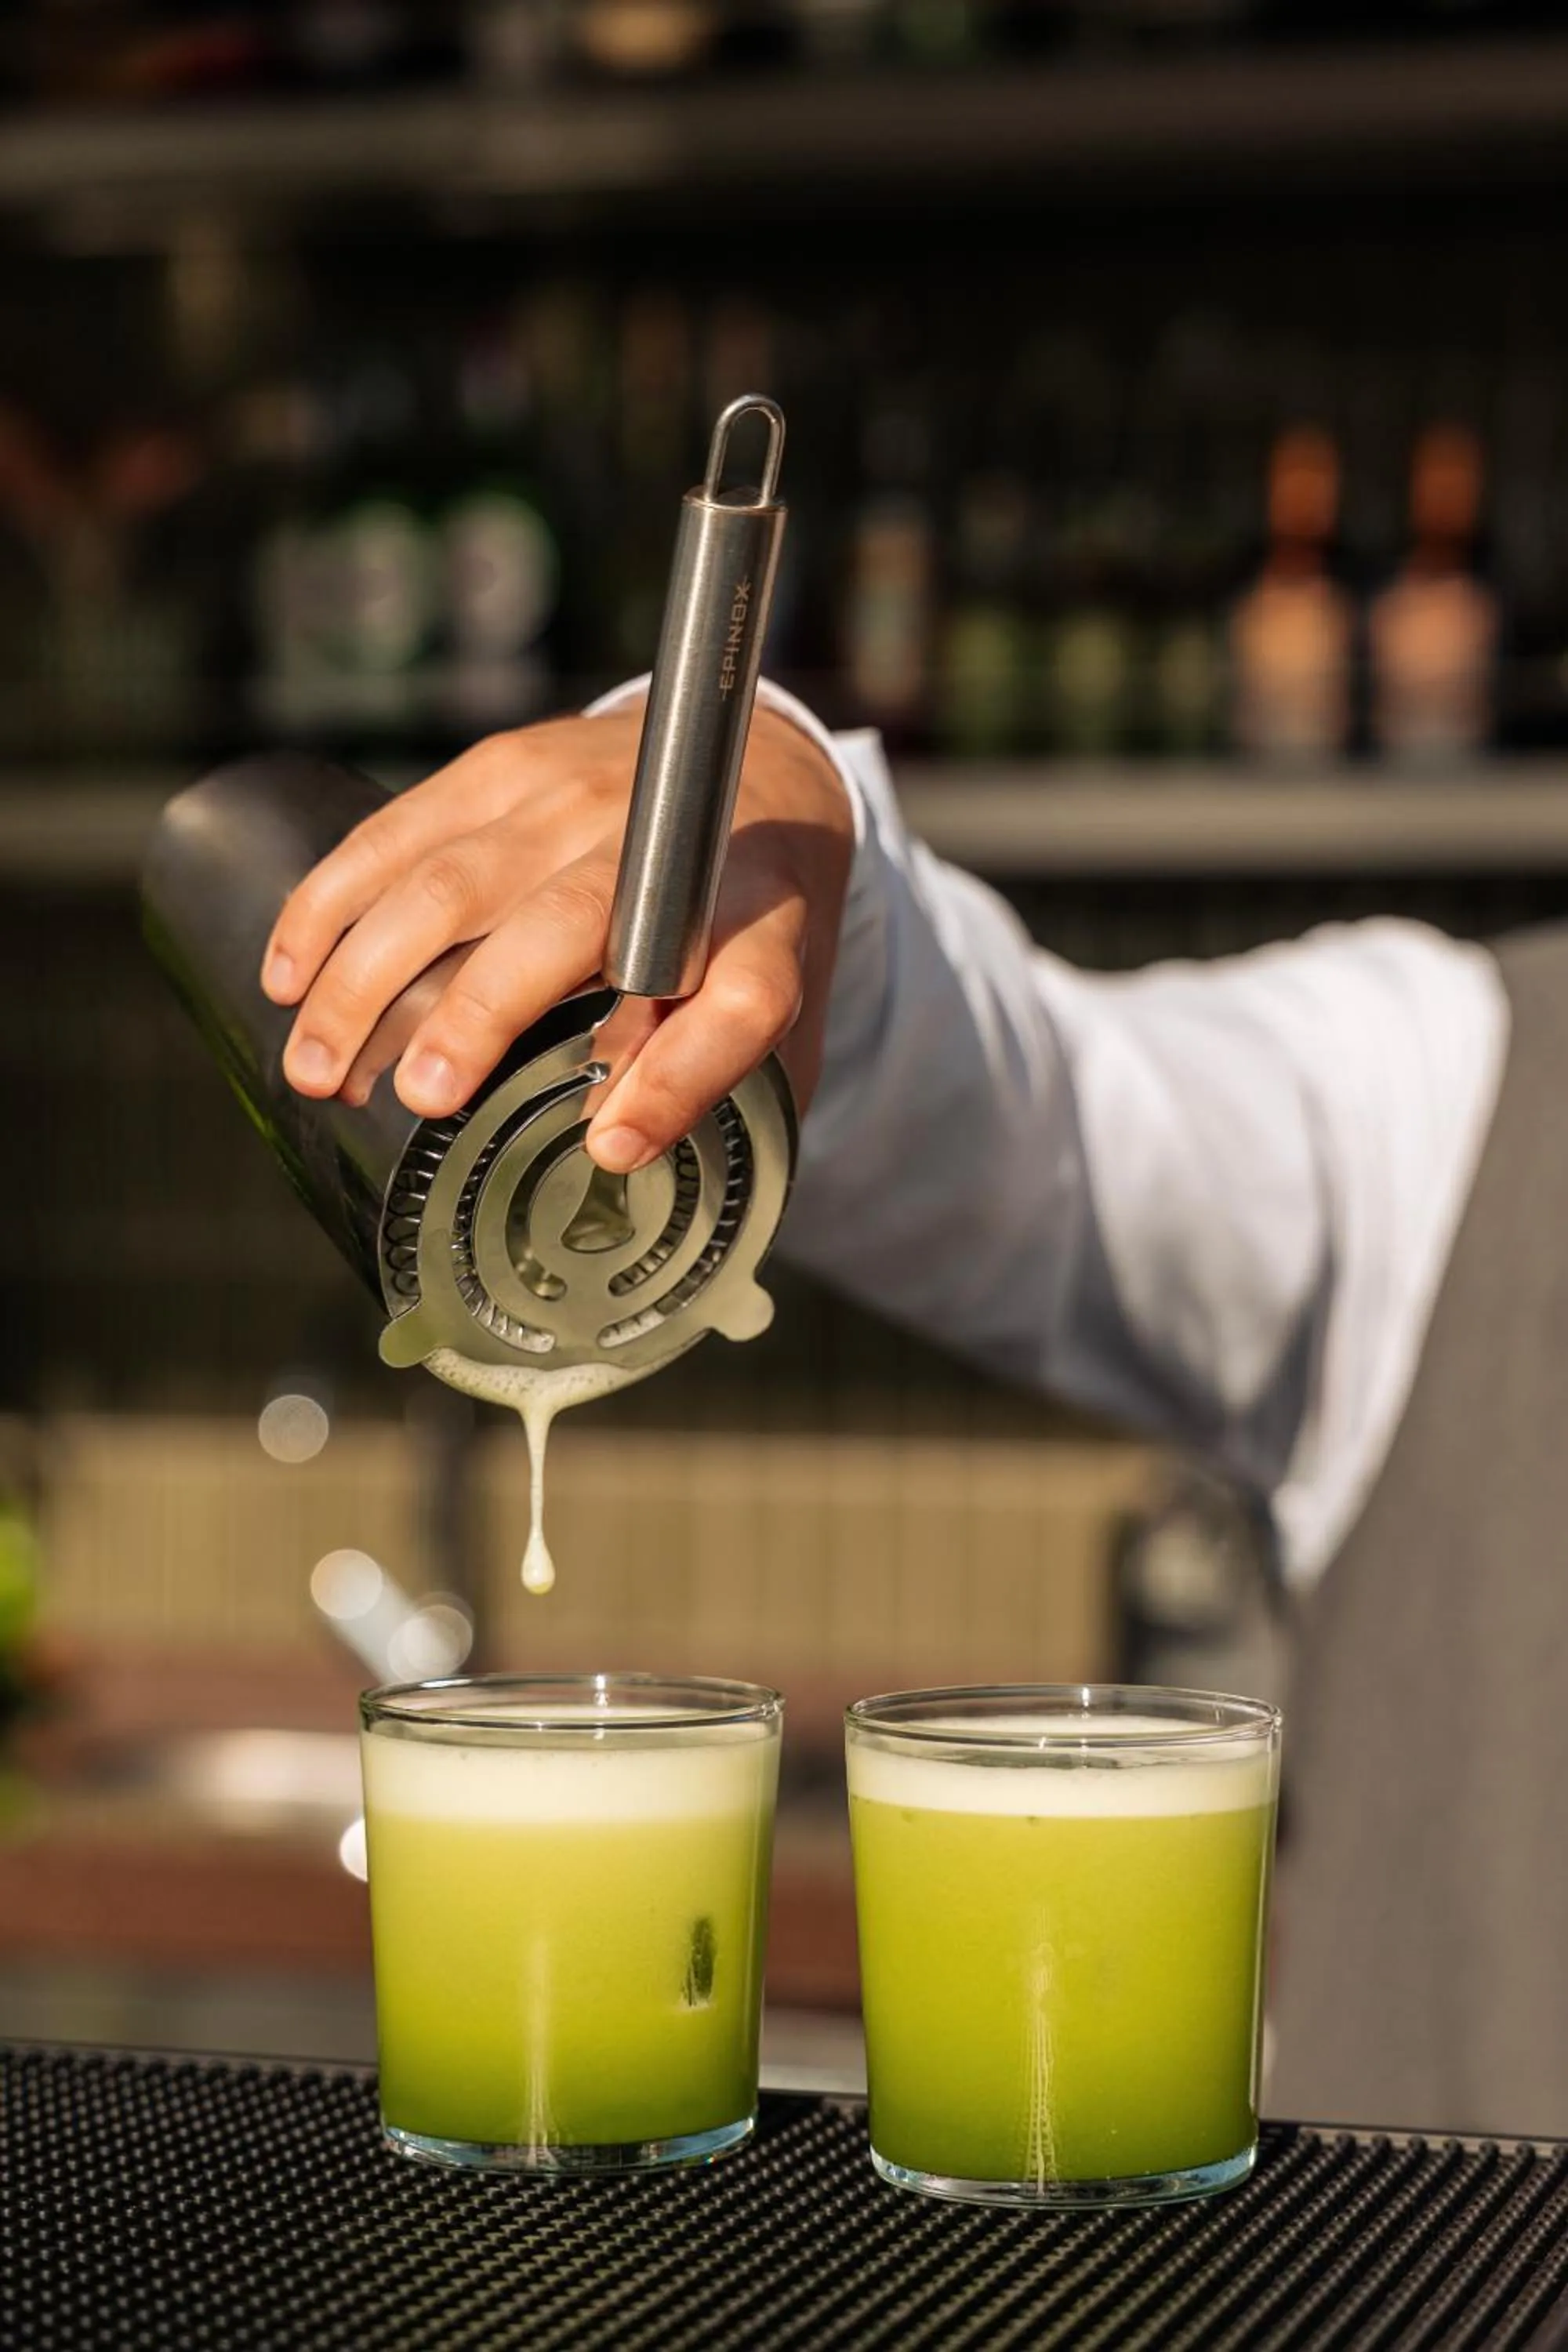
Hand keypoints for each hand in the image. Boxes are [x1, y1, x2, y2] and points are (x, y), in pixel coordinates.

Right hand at [260, 706, 854, 1172]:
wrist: (758, 771)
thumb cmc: (747, 931)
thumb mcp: (774, 1020)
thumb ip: (715, 1087)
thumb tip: (611, 1161)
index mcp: (757, 936)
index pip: (739, 1002)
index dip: (679, 1078)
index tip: (611, 1147)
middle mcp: (669, 854)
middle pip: (565, 924)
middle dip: (478, 1015)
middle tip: (415, 1101)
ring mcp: (575, 799)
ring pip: (452, 882)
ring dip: (368, 979)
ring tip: (318, 1072)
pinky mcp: (502, 768)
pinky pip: (395, 835)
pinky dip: (329, 906)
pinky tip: (287, 978)